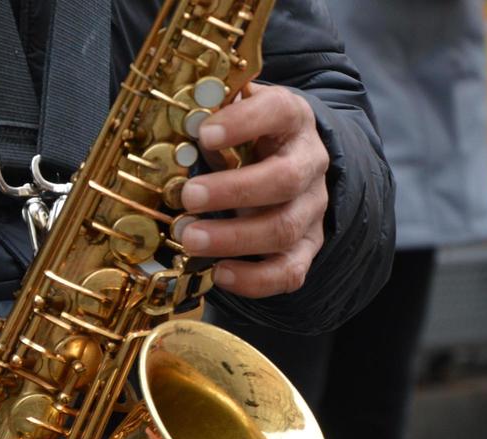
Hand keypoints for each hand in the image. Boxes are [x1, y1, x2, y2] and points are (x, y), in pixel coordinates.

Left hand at [178, 83, 329, 297]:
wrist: (289, 165)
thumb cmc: (250, 141)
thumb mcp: (235, 119)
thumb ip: (212, 117)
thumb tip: (174, 120)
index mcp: (292, 120)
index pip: (278, 111)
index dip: (244, 122)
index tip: (204, 134)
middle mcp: (309, 163)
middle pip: (285, 179)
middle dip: (234, 191)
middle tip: (188, 197)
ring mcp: (312, 209)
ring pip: (284, 228)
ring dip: (234, 238)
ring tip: (190, 239)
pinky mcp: (307, 247)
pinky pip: (290, 271)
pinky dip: (254, 279)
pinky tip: (219, 273)